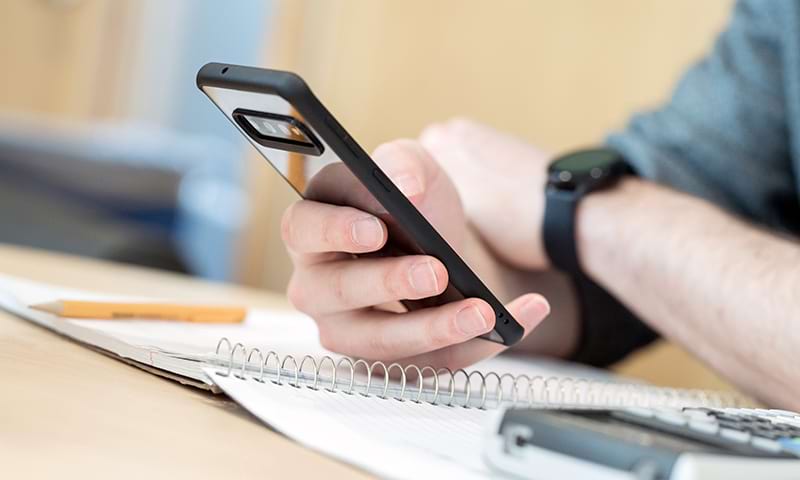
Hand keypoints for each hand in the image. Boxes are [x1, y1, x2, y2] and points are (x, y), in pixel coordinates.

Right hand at [281, 139, 550, 369]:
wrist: (439, 243)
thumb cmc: (409, 205)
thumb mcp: (410, 169)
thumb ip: (402, 163)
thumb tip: (405, 186)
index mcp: (312, 229)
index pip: (303, 230)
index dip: (334, 231)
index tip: (375, 229)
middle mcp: (319, 286)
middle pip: (339, 293)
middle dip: (389, 284)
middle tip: (436, 271)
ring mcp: (350, 330)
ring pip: (381, 343)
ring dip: (434, 330)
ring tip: (482, 312)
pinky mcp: (390, 359)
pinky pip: (427, 363)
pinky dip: (475, 346)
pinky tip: (516, 319)